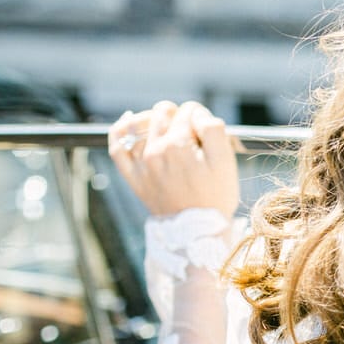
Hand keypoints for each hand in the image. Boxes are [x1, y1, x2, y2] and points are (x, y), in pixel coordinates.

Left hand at [108, 101, 240, 217]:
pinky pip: (118, 147)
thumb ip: (213, 129)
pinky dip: (120, 130)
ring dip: (156, 118)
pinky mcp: (134, 176)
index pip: (189, 111)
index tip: (208, 132)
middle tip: (192, 135)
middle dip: (180, 116)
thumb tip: (197, 114)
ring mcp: (141, 163)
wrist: (197, 232)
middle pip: (165, 112)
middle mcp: (155, 150)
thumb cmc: (215, 196)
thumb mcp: (225, 162)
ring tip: (169, 126)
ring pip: (142, 123)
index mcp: (178, 144)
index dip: (202, 117)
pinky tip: (129, 120)